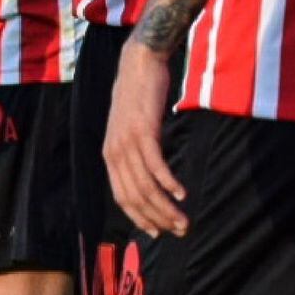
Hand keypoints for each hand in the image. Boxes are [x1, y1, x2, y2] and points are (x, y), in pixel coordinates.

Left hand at [102, 40, 187, 237]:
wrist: (139, 61)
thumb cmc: (139, 95)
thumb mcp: (132, 127)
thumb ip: (135, 150)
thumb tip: (149, 171)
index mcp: (110, 155)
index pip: (123, 198)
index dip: (140, 218)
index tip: (159, 232)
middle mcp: (115, 152)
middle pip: (135, 197)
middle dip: (158, 219)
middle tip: (180, 230)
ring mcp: (128, 142)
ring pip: (146, 186)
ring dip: (166, 207)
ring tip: (184, 219)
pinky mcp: (143, 130)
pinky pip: (156, 165)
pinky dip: (168, 182)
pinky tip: (182, 193)